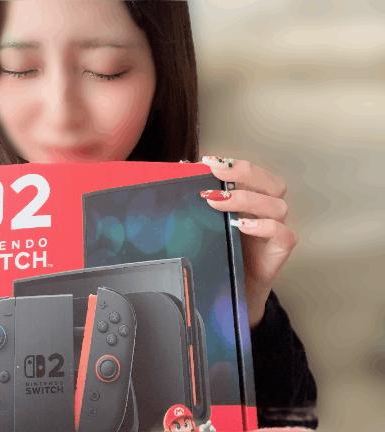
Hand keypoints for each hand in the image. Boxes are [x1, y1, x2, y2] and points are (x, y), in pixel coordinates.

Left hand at [199, 156, 298, 327]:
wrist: (232, 292)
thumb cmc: (221, 252)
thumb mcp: (208, 223)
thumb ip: (201, 199)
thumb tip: (180, 170)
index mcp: (253, 199)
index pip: (253, 173)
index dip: (234, 164)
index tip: (208, 162)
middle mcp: (268, 211)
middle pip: (271, 183)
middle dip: (243, 174)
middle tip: (215, 175)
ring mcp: (276, 230)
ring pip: (277, 205)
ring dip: (246, 199)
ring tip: (218, 202)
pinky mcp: (279, 251)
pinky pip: (282, 233)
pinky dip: (264, 226)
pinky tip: (242, 225)